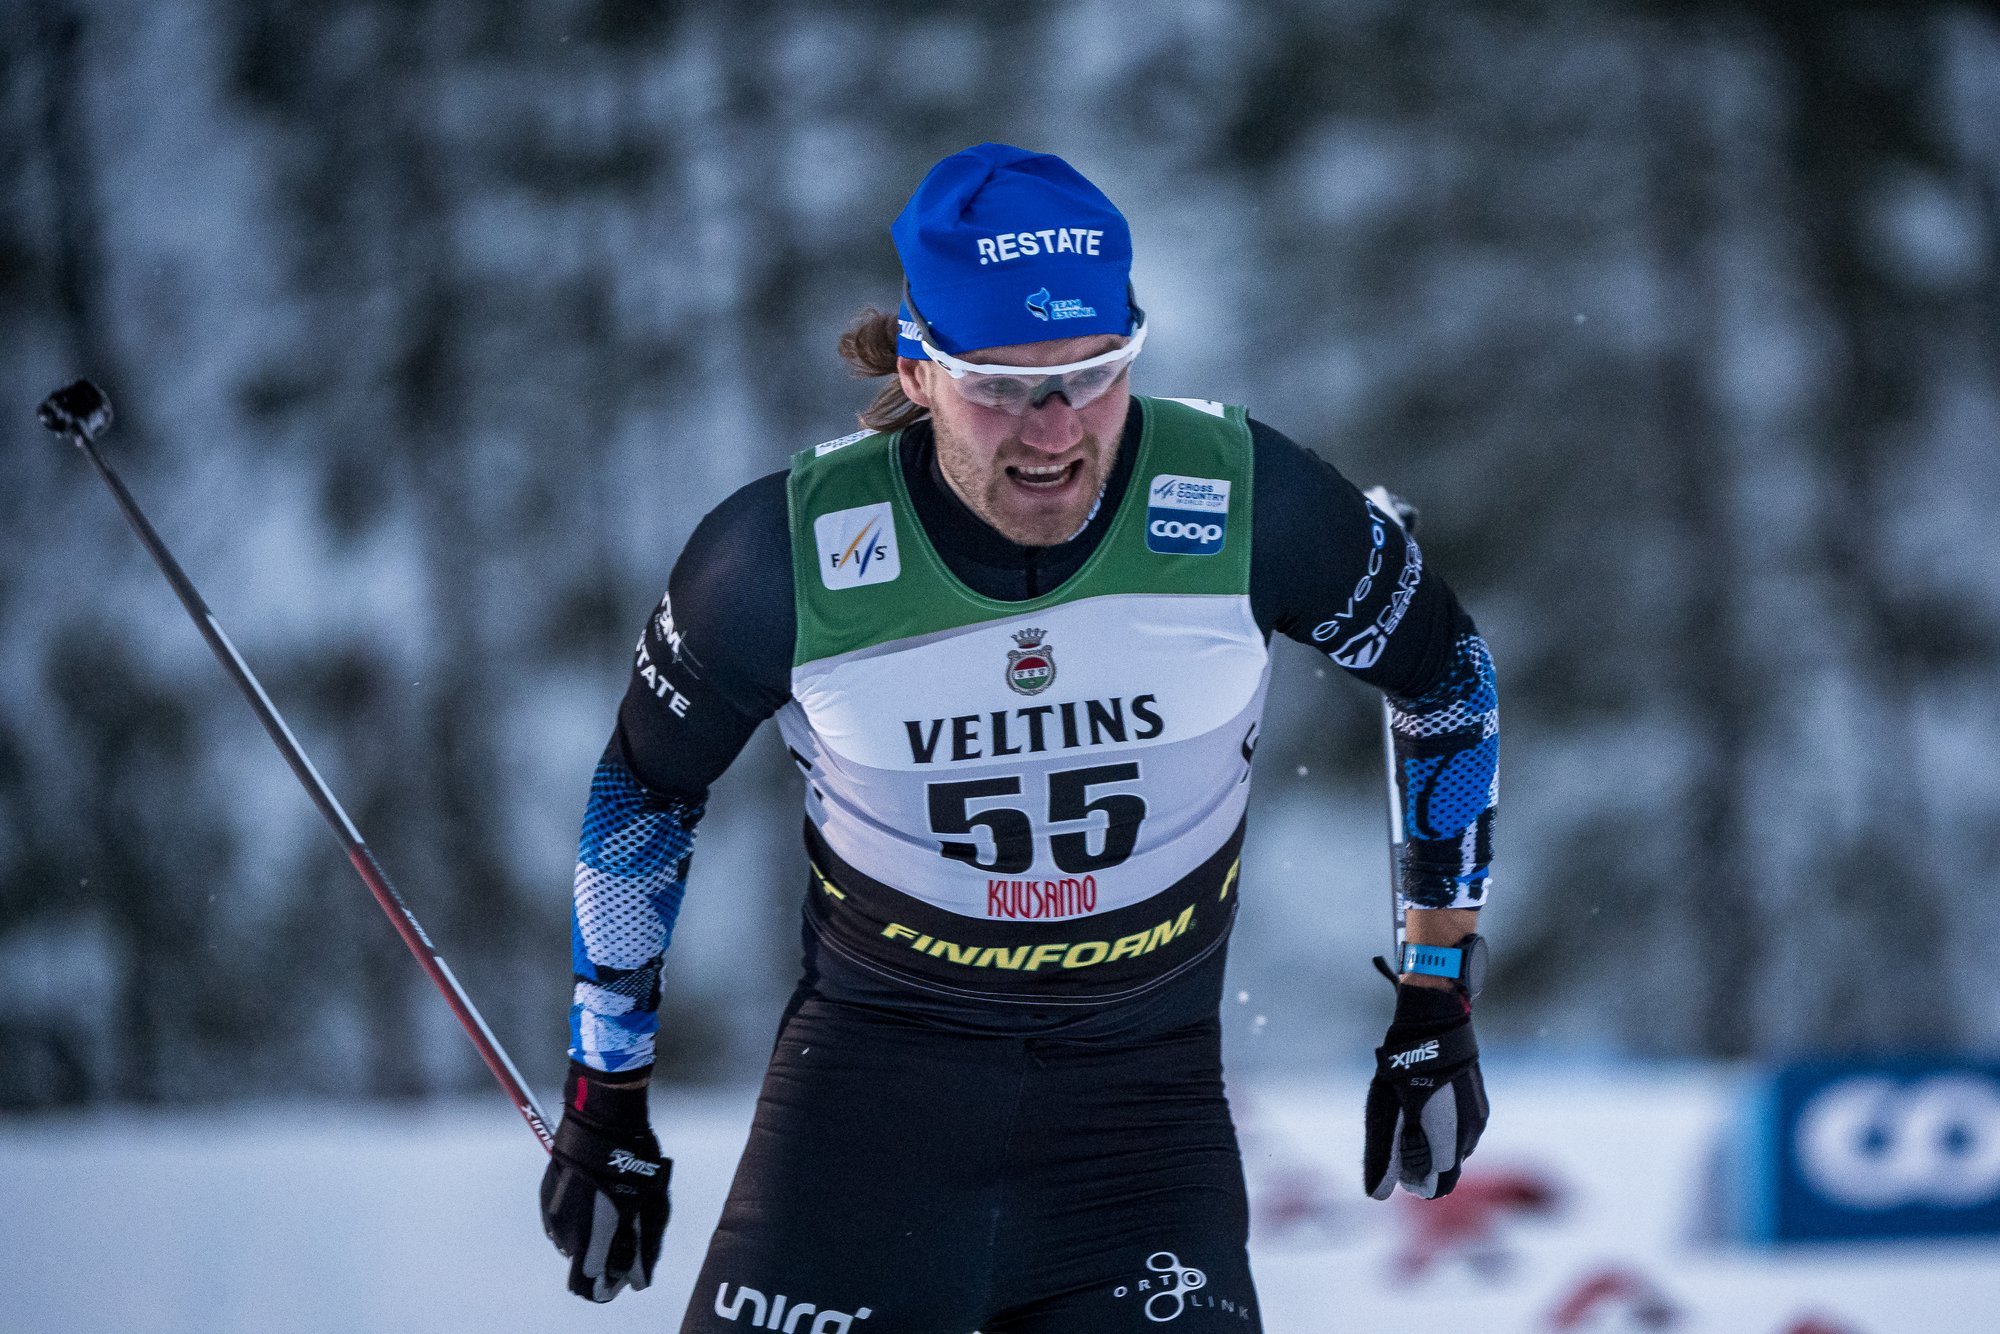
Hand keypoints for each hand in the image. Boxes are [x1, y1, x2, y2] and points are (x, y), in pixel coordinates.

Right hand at [540, 1064, 670, 1300]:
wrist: (601, 1115)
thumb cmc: (634, 1154)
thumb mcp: (653, 1199)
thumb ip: (646, 1240)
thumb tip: (640, 1273)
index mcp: (600, 1233)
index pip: (601, 1281)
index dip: (617, 1280)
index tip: (628, 1272)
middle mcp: (571, 1230)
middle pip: (580, 1268)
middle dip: (600, 1264)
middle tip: (619, 1246)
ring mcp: (555, 1214)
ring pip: (569, 1247)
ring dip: (586, 1242)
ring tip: (606, 1215)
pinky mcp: (545, 1199)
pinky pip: (558, 1226)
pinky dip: (574, 1222)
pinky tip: (591, 1202)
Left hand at [1363, 984, 1487, 1198]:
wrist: (1435, 1028)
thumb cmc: (1404, 1072)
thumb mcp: (1385, 1114)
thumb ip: (1384, 1157)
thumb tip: (1378, 1196)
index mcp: (1447, 1145)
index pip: (1435, 1188)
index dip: (1413, 1181)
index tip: (1399, 1162)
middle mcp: (1469, 1138)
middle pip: (1446, 1172)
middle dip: (1424, 1165)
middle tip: (1402, 1136)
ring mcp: (1478, 1121)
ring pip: (1455, 1152)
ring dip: (1436, 1146)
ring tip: (1414, 1113)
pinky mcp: (1480, 1108)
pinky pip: (1462, 1133)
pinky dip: (1446, 1129)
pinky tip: (1429, 1105)